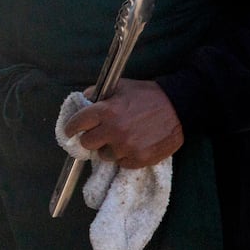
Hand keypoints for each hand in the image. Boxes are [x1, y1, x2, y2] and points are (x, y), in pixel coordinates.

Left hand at [62, 79, 183, 168]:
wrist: (179, 107)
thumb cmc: (147, 95)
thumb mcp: (120, 86)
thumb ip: (98, 93)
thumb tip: (83, 101)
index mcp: (106, 111)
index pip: (77, 124)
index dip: (70, 128)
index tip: (69, 131)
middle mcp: (114, 131)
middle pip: (87, 143)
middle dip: (90, 138)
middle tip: (98, 134)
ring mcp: (127, 147)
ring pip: (104, 155)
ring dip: (108, 148)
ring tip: (119, 139)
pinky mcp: (140, 159)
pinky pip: (121, 163)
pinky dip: (123, 156)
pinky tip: (132, 145)